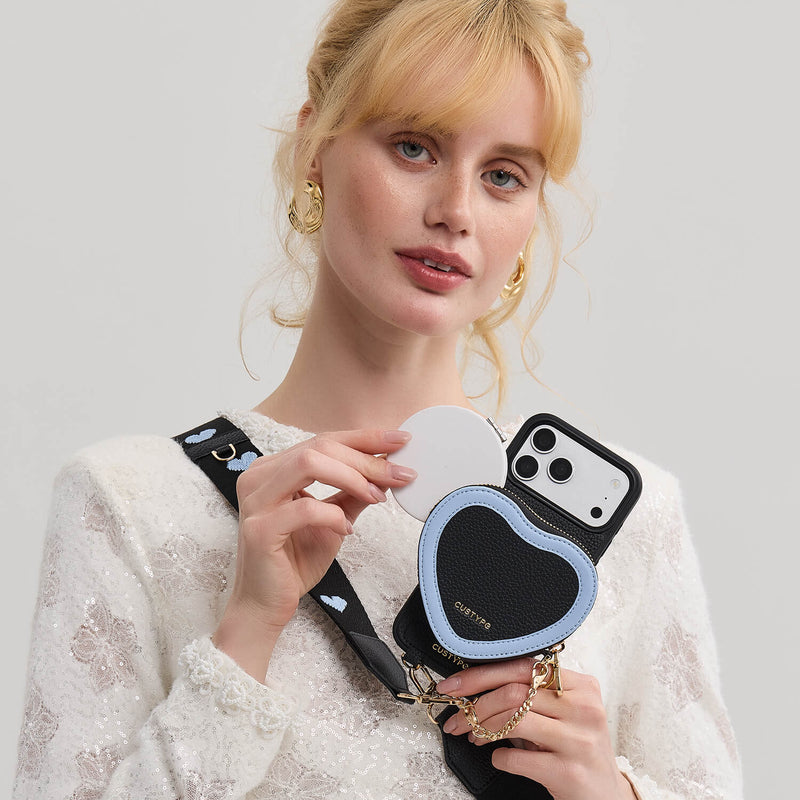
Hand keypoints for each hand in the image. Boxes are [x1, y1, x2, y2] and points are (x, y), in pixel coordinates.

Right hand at [213, 428, 414, 679]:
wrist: (266, 605)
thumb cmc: (295, 561)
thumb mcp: (334, 519)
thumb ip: (353, 492)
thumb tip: (388, 469)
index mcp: (274, 469)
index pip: (323, 440)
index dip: (365, 438)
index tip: (402, 440)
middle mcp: (259, 477)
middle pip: (319, 447)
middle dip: (366, 458)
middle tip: (400, 473)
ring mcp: (256, 501)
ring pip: (308, 464)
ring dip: (352, 477)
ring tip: (377, 496)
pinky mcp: (259, 529)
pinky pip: (305, 509)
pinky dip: (333, 515)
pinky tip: (346, 529)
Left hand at [438, 659, 635, 799]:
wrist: (606, 796)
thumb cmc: (575, 749)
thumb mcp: (561, 716)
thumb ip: (532, 697)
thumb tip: (475, 689)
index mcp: (581, 685)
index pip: (522, 667)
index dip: (481, 674)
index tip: (454, 686)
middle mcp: (583, 707)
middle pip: (514, 692)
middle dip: (475, 705)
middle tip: (455, 717)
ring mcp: (579, 739)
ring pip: (513, 720)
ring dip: (481, 729)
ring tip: (473, 737)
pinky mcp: (570, 771)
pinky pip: (517, 757)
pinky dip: (499, 757)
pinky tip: (499, 758)